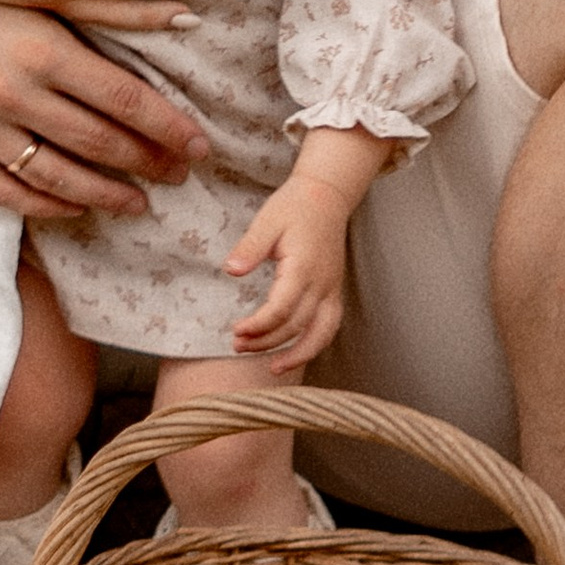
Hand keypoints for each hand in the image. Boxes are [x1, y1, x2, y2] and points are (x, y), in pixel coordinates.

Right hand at [0, 0, 210, 218]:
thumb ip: (107, 20)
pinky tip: (79, 207)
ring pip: (59, 176)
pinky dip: (49, 205)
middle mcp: (11, 92)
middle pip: (100, 142)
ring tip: (141, 202)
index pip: (125, 100)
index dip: (169, 128)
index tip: (201, 146)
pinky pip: (7, 192)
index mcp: (43, 49)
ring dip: (108, 194)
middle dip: (150, 162)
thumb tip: (182, 19)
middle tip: (181, 173)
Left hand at [225, 128, 383, 369]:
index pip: (281, 309)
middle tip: (238, 345)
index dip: (258, 326)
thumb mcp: (267, 220)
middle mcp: (322, 282)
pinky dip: (315, 344)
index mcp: (303, 266)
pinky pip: (330, 326)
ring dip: (298, 354)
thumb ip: (250, 247)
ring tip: (273, 369)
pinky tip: (296, 353)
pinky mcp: (334, 290)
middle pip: (297, 325)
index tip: (236, 330)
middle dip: (267, 342)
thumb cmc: (294, 206)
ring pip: (321, 333)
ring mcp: (332, 288)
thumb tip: (230, 270)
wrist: (327, 195)